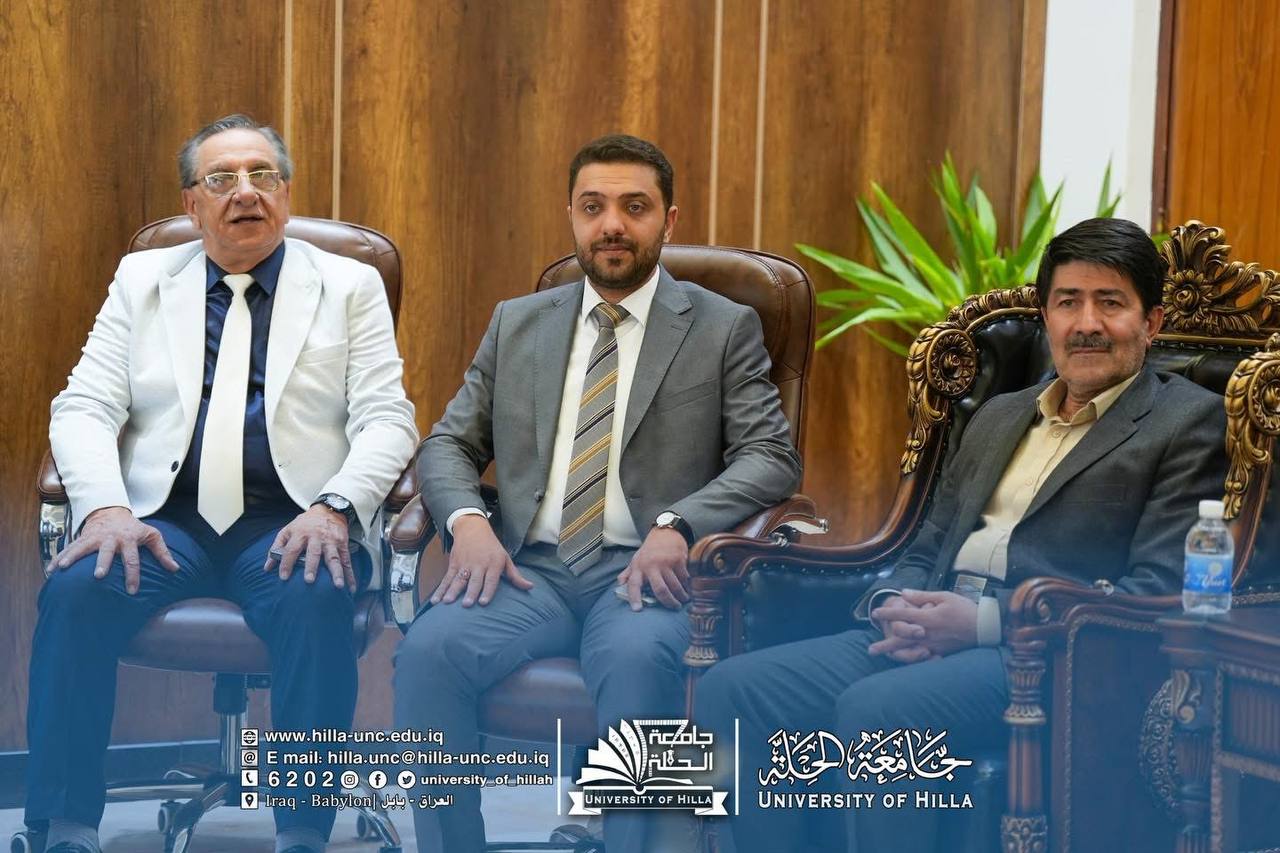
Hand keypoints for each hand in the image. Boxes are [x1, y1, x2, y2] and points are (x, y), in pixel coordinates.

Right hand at [51, 506, 179, 594]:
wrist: (111, 511)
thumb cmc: (133, 527)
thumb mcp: (151, 535)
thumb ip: (162, 552)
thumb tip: (176, 569)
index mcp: (129, 540)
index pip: (132, 559)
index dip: (133, 575)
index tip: (132, 590)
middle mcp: (111, 539)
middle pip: (107, 552)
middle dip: (102, 563)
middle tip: (98, 575)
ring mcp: (95, 538)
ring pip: (83, 548)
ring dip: (73, 557)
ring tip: (63, 568)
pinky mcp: (82, 538)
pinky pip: (70, 548)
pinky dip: (60, 558)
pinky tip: (51, 570)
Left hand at [264, 504, 354, 588]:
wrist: (329, 509)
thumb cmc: (306, 523)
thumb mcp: (288, 530)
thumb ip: (277, 547)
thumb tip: (268, 567)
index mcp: (301, 533)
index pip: (292, 549)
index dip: (287, 563)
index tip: (283, 577)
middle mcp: (316, 537)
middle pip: (314, 553)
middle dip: (312, 567)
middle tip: (309, 580)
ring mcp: (331, 541)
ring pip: (334, 557)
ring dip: (336, 572)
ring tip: (337, 585)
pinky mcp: (343, 544)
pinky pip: (347, 561)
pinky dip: (350, 574)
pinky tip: (351, 587)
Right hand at [433, 514, 532, 606]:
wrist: (473, 528)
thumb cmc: (492, 547)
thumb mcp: (505, 558)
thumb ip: (515, 575)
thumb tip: (530, 587)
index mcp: (493, 563)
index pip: (491, 579)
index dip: (487, 591)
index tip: (483, 603)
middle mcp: (479, 564)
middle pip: (474, 581)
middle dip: (470, 592)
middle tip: (467, 604)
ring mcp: (465, 564)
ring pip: (458, 580)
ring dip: (452, 591)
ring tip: (447, 602)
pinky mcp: (454, 564)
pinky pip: (447, 578)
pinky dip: (440, 589)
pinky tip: (436, 600)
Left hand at [618, 527, 689, 610]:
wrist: (665, 533)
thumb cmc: (650, 550)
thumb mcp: (636, 560)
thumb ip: (628, 573)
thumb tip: (619, 584)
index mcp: (638, 567)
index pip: (633, 584)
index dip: (634, 597)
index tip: (637, 609)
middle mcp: (651, 565)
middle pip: (660, 589)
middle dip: (669, 602)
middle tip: (674, 607)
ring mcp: (666, 563)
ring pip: (675, 586)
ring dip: (681, 596)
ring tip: (683, 599)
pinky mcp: (678, 560)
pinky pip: (684, 577)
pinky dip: (688, 585)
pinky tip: (689, 588)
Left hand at [872, 589, 978, 657]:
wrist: (985, 627)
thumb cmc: (965, 609)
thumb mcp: (944, 596)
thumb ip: (922, 596)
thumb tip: (903, 593)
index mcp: (928, 618)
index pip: (903, 615)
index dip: (887, 614)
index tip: (874, 614)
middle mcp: (928, 633)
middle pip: (902, 640)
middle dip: (885, 644)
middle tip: (870, 650)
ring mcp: (934, 646)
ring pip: (910, 652)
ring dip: (895, 655)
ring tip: (883, 658)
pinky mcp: (942, 653)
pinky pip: (924, 660)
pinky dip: (913, 662)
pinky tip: (904, 664)